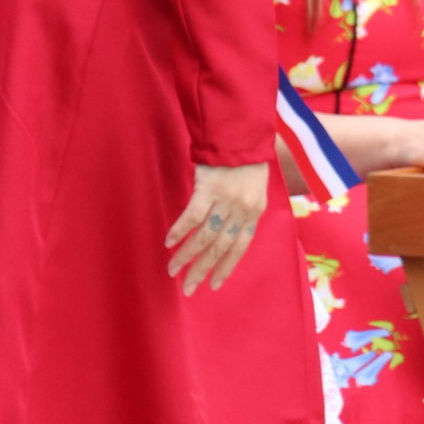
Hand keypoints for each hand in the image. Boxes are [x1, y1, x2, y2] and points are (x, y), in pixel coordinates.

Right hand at [166, 160, 268, 293]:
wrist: (241, 136)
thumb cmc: (246, 164)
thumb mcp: (253, 191)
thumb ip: (242, 214)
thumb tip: (225, 237)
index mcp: (255, 212)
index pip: (240, 247)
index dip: (226, 267)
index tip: (213, 286)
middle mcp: (242, 210)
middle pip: (220, 247)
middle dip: (202, 270)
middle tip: (188, 288)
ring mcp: (226, 199)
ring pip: (205, 236)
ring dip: (186, 255)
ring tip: (172, 270)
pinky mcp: (209, 187)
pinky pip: (193, 216)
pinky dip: (180, 230)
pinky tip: (169, 243)